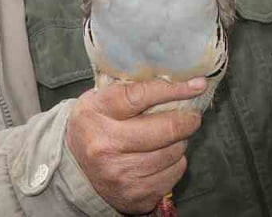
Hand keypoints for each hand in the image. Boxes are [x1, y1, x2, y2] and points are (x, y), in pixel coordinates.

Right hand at [66, 78, 204, 213]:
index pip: (142, 95)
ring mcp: (119, 174)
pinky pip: (174, 172)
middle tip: (192, 116)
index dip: (175, 89)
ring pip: (174, 151)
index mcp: (96, 115)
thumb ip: (131, 87)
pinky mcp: (135, 194)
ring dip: (180, 142)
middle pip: (166, 128)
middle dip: (187, 119)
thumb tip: (178, 77)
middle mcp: (105, 146)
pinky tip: (162, 157)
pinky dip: (175, 162)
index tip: (197, 85)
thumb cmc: (96, 126)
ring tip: (169, 137)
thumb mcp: (101, 100)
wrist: (75, 170)